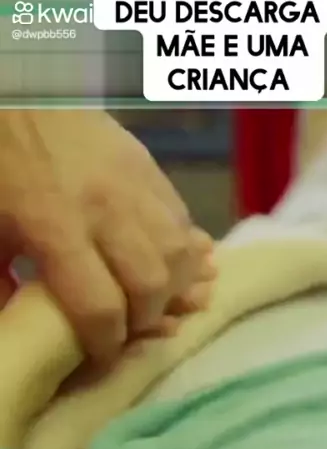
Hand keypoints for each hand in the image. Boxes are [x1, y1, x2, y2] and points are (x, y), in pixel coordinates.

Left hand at [0, 110, 215, 359]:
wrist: (18, 90)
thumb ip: (0, 283)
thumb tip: (16, 335)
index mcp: (55, 227)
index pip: (101, 308)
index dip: (106, 346)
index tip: (101, 358)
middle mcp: (106, 209)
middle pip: (151, 284)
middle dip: (146, 320)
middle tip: (131, 329)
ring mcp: (135, 184)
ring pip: (178, 252)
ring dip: (175, 285)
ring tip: (163, 301)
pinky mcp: (150, 167)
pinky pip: (182, 218)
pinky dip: (186, 248)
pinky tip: (178, 263)